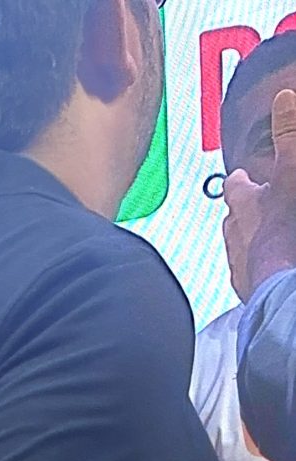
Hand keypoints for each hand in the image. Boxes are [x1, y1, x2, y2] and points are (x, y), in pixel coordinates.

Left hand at [224, 89, 295, 298]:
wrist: (287, 290)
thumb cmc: (290, 232)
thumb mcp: (293, 172)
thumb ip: (288, 134)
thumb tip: (283, 99)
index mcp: (246, 205)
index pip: (236, 187)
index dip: (241, 182)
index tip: (242, 178)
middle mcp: (236, 237)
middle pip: (234, 221)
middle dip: (244, 214)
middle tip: (256, 210)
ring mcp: (242, 269)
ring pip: (240, 250)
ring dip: (251, 244)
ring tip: (266, 242)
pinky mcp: (253, 296)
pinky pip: (252, 280)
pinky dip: (260, 273)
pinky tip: (271, 273)